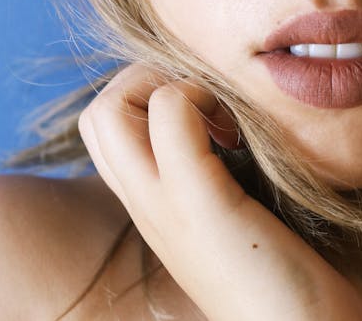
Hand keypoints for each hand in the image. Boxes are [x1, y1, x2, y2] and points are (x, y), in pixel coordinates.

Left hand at [79, 64, 361, 320]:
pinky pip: (194, 144)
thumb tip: (182, 90)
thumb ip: (177, 137)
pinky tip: (246, 143)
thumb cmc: (256, 276)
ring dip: (187, 103)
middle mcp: (153, 191)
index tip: (205, 107)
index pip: (105, 110)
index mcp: (140, 190)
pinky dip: (215, 125)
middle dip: (161, 85)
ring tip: (228, 122)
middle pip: (117, 112)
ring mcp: (184, 198)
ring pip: (152, 126)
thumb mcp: (203, 200)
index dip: (152, 86)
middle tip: (210, 104)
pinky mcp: (218, 202)